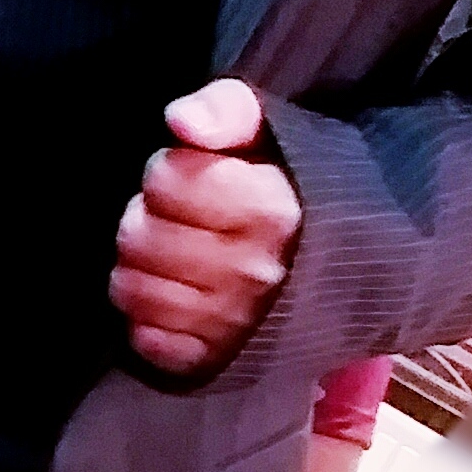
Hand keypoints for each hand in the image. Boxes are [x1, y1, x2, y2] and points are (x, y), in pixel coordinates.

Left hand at [110, 77, 300, 376]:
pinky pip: (145, 338)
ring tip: (169, 256)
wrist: (340, 265)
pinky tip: (172, 295)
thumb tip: (182, 122)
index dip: (166, 171)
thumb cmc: (285, 187)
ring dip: (139, 267)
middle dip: (145, 218)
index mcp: (269, 209)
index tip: (190, 177)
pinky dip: (147, 317)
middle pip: (137, 236)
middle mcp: (253, 271)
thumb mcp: (266, 130)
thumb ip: (225, 110)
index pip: (165, 179)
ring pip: (131, 287)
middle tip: (173, 219)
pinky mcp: (213, 361)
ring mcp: (232, 323)